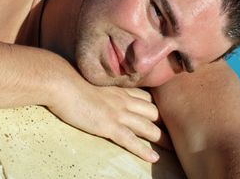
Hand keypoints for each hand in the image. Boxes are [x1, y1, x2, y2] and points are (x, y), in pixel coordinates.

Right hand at [48, 81, 170, 162]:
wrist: (62, 83)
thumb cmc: (70, 81)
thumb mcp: (91, 82)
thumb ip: (102, 88)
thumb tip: (100, 93)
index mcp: (118, 90)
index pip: (145, 98)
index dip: (157, 108)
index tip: (165, 116)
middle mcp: (123, 100)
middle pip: (153, 112)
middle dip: (166, 123)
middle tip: (177, 133)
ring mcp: (117, 113)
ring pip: (147, 127)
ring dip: (162, 138)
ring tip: (173, 148)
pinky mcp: (108, 126)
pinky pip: (131, 140)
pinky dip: (144, 150)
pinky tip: (154, 157)